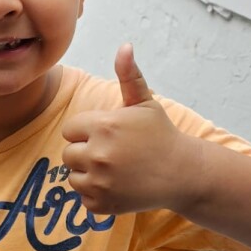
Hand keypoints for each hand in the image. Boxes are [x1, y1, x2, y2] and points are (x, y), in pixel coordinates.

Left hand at [62, 43, 198, 214]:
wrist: (182, 174)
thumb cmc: (161, 136)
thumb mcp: (145, 103)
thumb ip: (129, 76)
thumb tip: (125, 46)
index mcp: (104, 125)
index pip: (71, 129)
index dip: (88, 131)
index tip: (109, 135)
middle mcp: (98, 154)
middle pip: (69, 154)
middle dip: (86, 153)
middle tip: (113, 155)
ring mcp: (99, 182)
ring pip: (73, 177)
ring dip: (89, 175)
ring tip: (115, 171)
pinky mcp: (102, 204)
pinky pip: (83, 198)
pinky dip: (97, 195)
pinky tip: (118, 187)